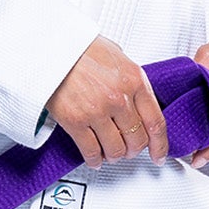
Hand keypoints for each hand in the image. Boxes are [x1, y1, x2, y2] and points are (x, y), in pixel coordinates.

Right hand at [47, 36, 169, 168]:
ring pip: (116, 149)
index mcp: (134, 80)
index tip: (158, 155)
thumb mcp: (117, 55)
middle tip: (130, 151)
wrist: (49, 48)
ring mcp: (97, 111)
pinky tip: (95, 159)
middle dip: (134, 150)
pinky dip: (95, 160)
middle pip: (137, 139)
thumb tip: (138, 97)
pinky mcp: (75, 121)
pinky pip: (91, 151)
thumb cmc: (79, 48)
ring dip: (115, 156)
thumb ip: (130, 78)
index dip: (160, 145)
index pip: (156, 122)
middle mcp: (119, 98)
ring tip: (111, 154)